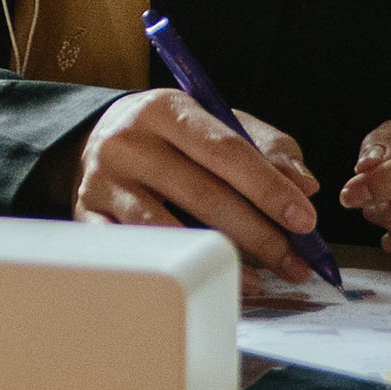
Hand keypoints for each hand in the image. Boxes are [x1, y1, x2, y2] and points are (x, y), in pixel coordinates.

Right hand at [74, 89, 323, 281]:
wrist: (98, 138)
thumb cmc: (173, 138)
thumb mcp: (219, 125)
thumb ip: (268, 148)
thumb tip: (304, 185)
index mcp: (166, 109)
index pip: (225, 150)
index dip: (268, 188)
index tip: (305, 221)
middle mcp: (128, 142)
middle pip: (201, 194)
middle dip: (258, 234)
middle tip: (296, 263)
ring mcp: (102, 182)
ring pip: (167, 229)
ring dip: (220, 258)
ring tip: (260, 279)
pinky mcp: (85, 217)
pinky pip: (132, 253)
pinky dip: (174, 269)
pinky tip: (205, 280)